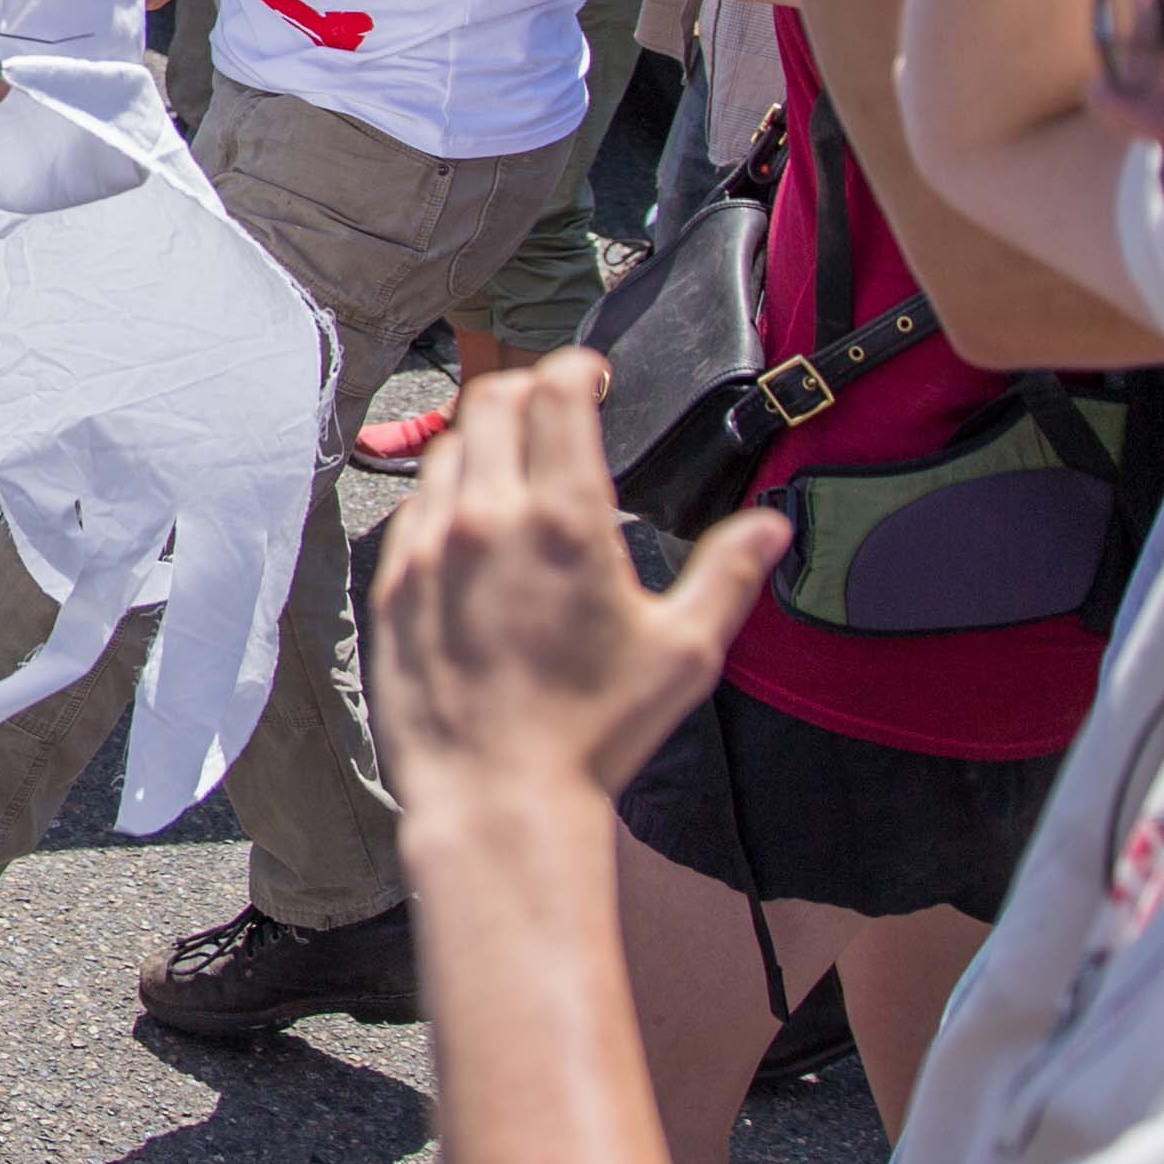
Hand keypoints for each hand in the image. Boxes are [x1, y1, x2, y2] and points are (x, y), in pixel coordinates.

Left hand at [370, 352, 785, 807]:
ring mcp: (429, 545)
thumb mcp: (683, 652)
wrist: (497, 797)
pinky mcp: (392, 580)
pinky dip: (443, 493)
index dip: (577, 367)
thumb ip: (728, 573)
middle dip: (528, 388)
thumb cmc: (594, 732)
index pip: (556, 391)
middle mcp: (486, 516)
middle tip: (556, 407)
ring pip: (446, 447)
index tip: (593, 375)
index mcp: (563, 518)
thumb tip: (772, 525)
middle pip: (492, 400)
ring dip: (482, 438)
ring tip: (515, 464)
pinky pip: (411, 506)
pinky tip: (470, 522)